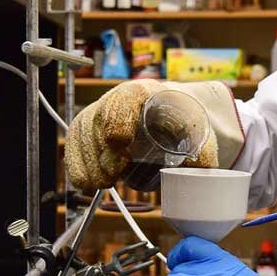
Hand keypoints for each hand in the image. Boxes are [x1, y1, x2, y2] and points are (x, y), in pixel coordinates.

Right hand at [65, 80, 223, 189]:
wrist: (171, 116)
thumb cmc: (182, 122)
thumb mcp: (197, 133)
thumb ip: (202, 153)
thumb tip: (201, 171)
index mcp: (145, 92)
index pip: (124, 98)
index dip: (117, 118)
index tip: (120, 142)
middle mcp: (117, 98)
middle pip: (99, 119)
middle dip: (102, 150)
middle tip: (113, 175)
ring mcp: (100, 112)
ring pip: (83, 132)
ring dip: (89, 161)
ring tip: (104, 183)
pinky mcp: (89, 129)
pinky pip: (74, 143)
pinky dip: (77, 164)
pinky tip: (85, 182)